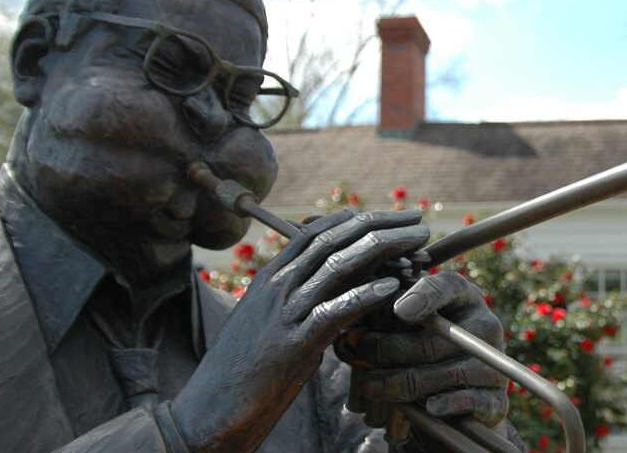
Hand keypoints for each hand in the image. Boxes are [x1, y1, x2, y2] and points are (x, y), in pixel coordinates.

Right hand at [170, 209, 429, 451]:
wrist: (210, 410)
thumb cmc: (244, 371)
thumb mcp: (270, 324)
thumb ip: (300, 302)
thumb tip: (342, 289)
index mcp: (269, 279)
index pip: (315, 232)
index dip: (356, 219)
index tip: (389, 215)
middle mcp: (276, 288)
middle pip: (333, 241)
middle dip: (378, 225)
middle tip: (415, 220)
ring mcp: (283, 314)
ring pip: (337, 267)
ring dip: (383, 249)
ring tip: (416, 243)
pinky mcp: (291, 345)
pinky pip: (333, 311)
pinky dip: (365, 295)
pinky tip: (392, 285)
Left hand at [351, 270, 508, 428]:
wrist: (460, 393)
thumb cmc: (428, 348)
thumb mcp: (414, 325)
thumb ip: (389, 320)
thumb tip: (351, 333)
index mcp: (464, 298)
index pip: (447, 287)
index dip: (423, 296)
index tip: (397, 310)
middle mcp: (484, 327)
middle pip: (432, 340)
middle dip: (387, 349)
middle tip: (358, 351)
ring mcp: (493, 363)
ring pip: (444, 374)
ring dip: (401, 383)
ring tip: (369, 384)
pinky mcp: (497, 398)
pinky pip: (471, 401)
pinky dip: (447, 404)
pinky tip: (427, 408)